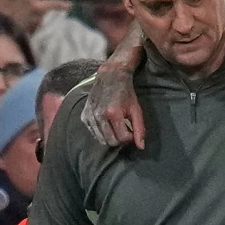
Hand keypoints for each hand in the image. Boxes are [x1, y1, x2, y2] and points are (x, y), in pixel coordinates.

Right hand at [81, 29, 145, 148]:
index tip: (133, 132)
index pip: (122, 139)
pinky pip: (94, 133)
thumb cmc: (126, 93)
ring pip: (101, 140)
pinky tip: (108, 124)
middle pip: (111, 142)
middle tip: (126, 131)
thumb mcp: (136, 109)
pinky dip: (102, 133)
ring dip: (111, 137)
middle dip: (120, 140)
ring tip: (118, 127)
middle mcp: (99, 116)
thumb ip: (140, 129)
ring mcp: (89, 116)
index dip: (130, 138)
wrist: (110, 77)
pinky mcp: (84, 116)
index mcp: (113, 114)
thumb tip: (141, 147)